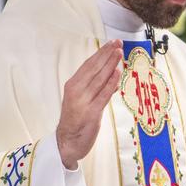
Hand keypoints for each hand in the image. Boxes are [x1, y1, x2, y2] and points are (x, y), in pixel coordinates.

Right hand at [56, 40, 122, 168]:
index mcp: (73, 85)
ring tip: (119, 54)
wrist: (66, 142)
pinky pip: (103, 95)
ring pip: (99, 79)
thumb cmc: (75, 120)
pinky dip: (111, 84)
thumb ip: (97, 88)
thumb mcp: (83, 100)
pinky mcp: (91, 113)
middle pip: (94, 68)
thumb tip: (113, 74)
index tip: (111, 43)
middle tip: (118, 43)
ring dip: (110, 65)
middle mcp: (76, 90)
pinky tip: (118, 73)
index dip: (101, 53)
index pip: (88, 64)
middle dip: (107, 54)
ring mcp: (83, 101)